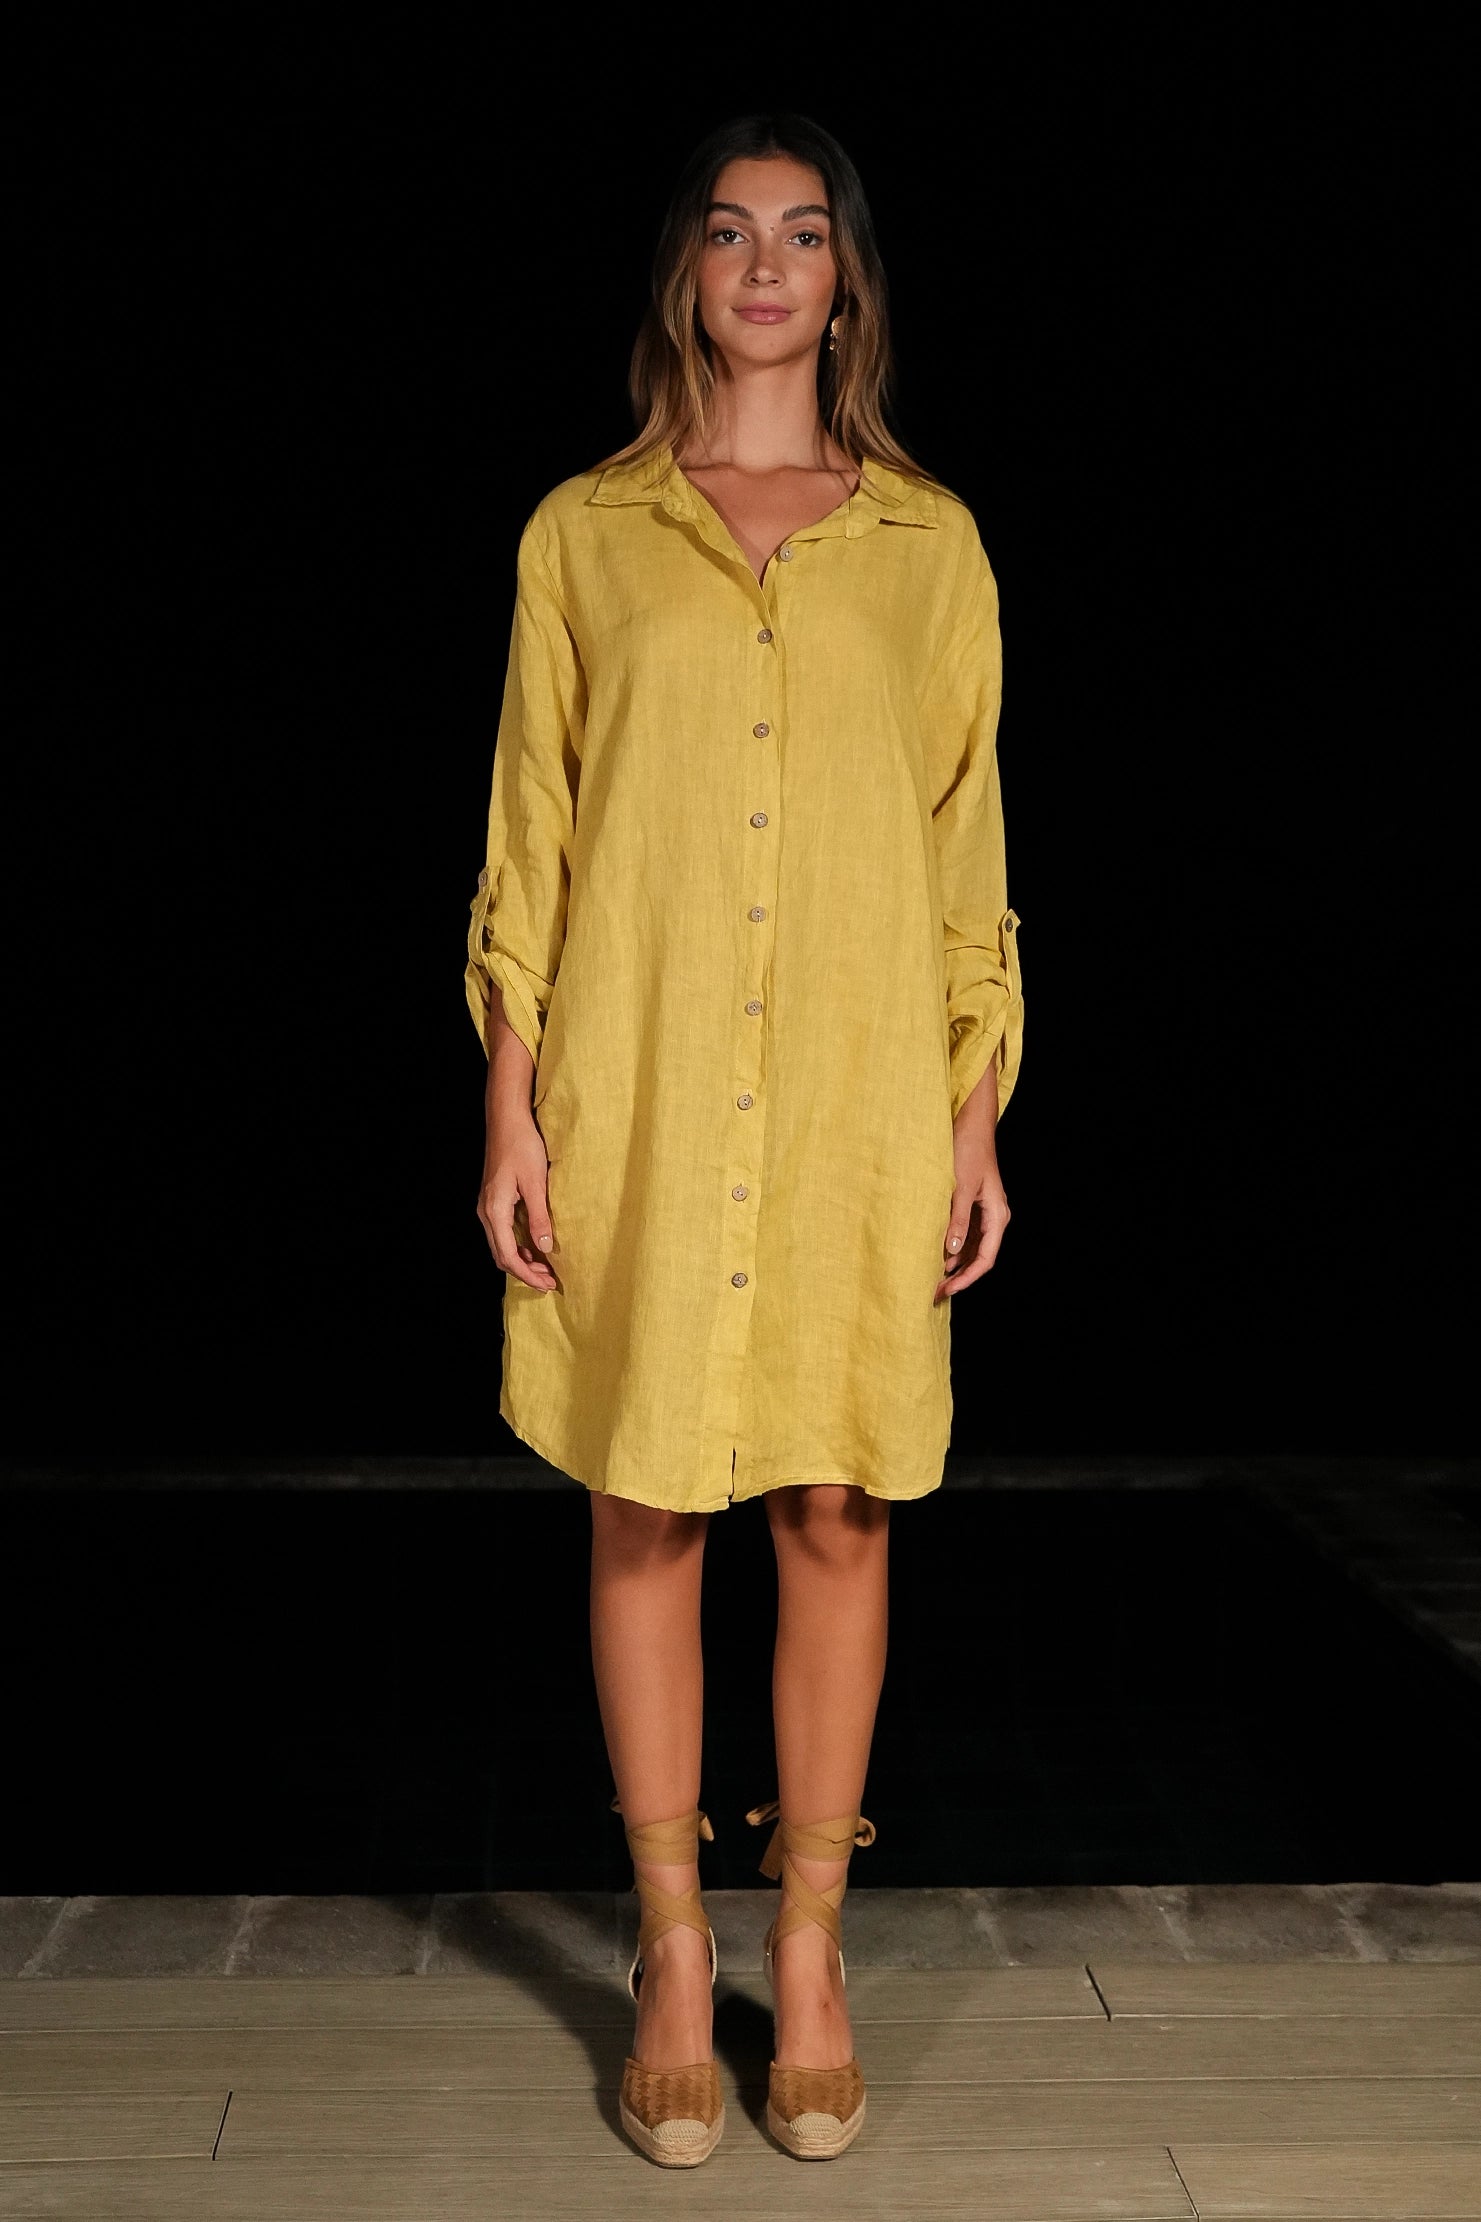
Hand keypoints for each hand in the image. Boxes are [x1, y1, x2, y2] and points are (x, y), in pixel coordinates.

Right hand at [478, 1119, 559, 1291]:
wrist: (507, 1120)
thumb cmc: (522, 1146)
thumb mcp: (535, 1183)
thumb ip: (539, 1217)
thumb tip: (544, 1248)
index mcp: (494, 1211)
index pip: (508, 1255)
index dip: (528, 1275)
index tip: (547, 1284)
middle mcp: (486, 1212)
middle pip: (501, 1255)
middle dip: (525, 1272)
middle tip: (550, 1282)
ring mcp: (488, 1207)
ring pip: (501, 1245)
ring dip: (522, 1260)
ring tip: (546, 1269)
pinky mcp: (494, 1200)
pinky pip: (503, 1233)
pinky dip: (518, 1246)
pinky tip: (535, 1248)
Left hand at [933, 1132, 1009, 1303]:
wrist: (971, 1124)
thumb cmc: (968, 1151)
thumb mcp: (960, 1187)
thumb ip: (957, 1220)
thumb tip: (953, 1253)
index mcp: (997, 1216)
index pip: (985, 1258)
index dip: (967, 1278)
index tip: (947, 1290)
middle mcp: (994, 1218)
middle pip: (979, 1257)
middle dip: (959, 1276)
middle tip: (934, 1292)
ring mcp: (983, 1213)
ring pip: (971, 1248)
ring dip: (954, 1264)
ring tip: (932, 1278)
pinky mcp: (972, 1206)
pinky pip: (964, 1235)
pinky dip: (951, 1248)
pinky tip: (935, 1256)